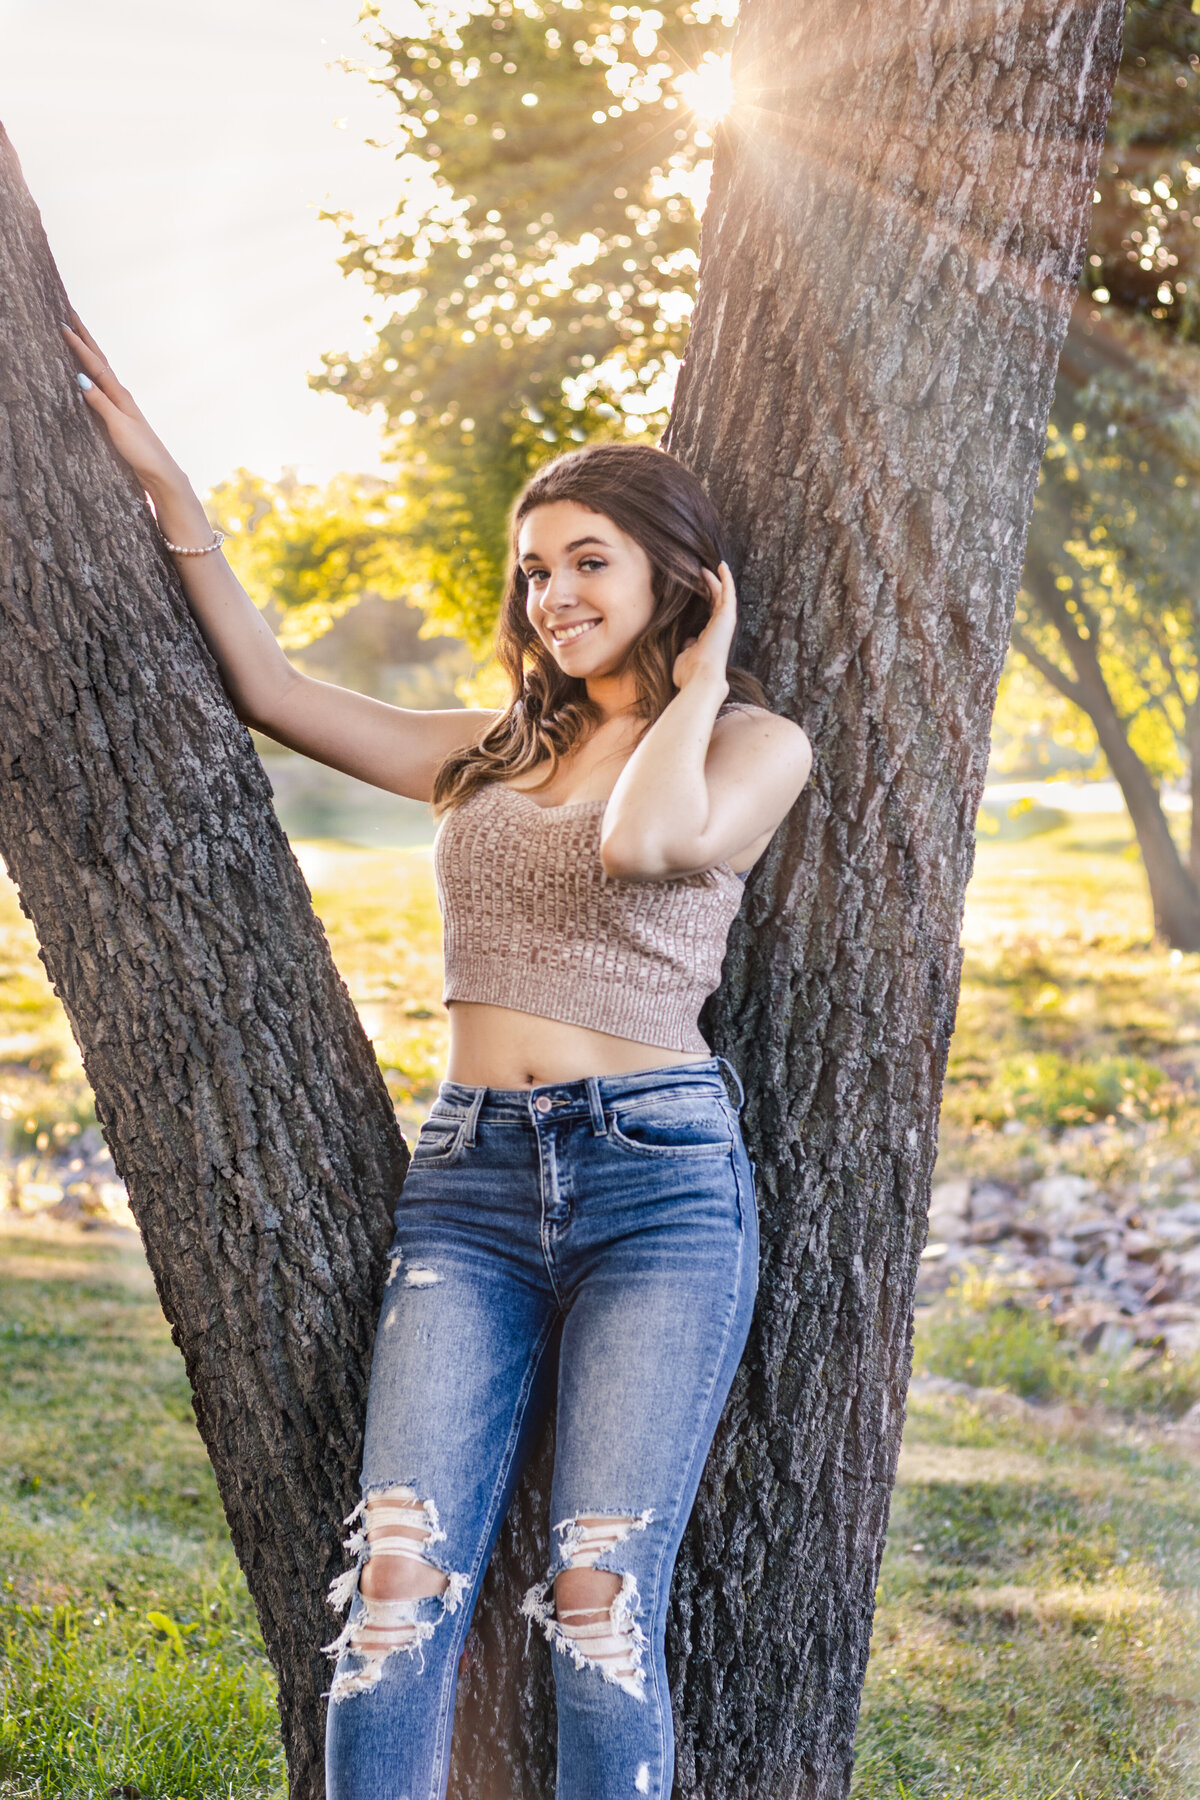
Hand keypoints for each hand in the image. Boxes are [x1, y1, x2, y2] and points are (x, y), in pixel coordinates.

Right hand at [61, 314, 184, 497]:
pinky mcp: (119, 417)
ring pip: (101, 372)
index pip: (95, 364)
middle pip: (100, 361)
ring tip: (78, 337)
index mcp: (120, 395)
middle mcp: (121, 396)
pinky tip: (89, 377)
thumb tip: (80, 377)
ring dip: (89, 353)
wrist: (159, 472)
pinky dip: (93, 375)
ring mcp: (121, 406)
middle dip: (85, 339)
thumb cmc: (141, 451)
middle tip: (71, 316)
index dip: (79, 345)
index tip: (64, 325)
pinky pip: (102, 388)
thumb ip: (100, 403)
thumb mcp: (118, 426)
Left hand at [671, 561, 736, 692]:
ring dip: (717, 579)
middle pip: (717, 601)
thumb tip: (687, 640)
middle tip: (701, 570)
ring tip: (711, 565)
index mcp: (710, 637)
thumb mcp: (684, 656)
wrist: (700, 678)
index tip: (696, 586)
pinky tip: (722, 565)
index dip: (704, 599)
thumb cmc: (689, 673)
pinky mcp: (727, 616)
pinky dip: (726, 579)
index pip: (709, 613)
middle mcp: (720, 628)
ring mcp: (725, 622)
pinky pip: (728, 592)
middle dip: (710, 586)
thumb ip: (687, 646)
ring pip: (723, 595)